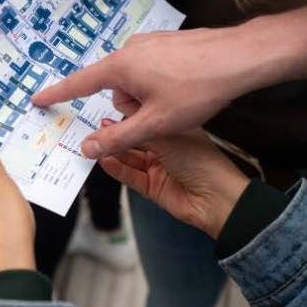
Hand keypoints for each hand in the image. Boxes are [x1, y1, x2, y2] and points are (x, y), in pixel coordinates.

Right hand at [33, 25, 294, 157]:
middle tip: (160, 116)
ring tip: (179, 103)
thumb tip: (86, 147)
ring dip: (149, 99)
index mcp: (120, 67)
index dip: (56, 94)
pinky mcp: (167, 43)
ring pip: (135, 82)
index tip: (36, 99)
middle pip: (115, 90)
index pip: (78, 84)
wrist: (240, 56)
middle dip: (131, 109)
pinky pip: (151, 71)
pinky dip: (162, 86)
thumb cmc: (198, 88)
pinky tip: (185, 90)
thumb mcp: (156, 123)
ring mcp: (149, 43)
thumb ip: (118, 137)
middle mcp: (130, 49)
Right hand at [99, 127, 249, 237]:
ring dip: (112, 151)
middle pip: (132, 136)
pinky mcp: (153, 186)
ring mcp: (158, 165)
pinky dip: (117, 169)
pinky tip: (103, 161)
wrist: (217, 199)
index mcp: (172, 125)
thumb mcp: (164, 137)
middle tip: (89, 127)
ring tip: (91, 145)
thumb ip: (131, 133)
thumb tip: (105, 126)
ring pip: (129, 156)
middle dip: (112, 133)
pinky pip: (130, 175)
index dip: (122, 112)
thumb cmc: (200, 158)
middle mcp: (165, 144)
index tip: (101, 107)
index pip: (142, 114)